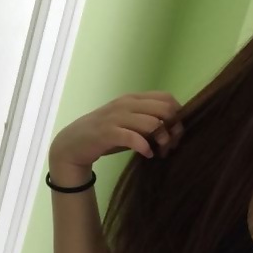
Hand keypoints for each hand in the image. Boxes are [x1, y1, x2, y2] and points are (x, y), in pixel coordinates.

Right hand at [48, 91, 184, 169]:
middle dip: (174, 130)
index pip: (167, 98)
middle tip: (170, 146)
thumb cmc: (107, 135)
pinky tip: (147, 154)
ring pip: (153, 123)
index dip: (178, 116)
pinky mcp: (108, 132)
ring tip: (160, 152)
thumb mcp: (130, 123)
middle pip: (165, 110)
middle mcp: (127, 104)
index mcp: (134, 99)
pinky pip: (134, 138)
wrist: (74, 143)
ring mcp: (117, 116)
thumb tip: (176, 129)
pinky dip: (145, 148)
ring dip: (163, 141)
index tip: (176, 134)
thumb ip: (149, 121)